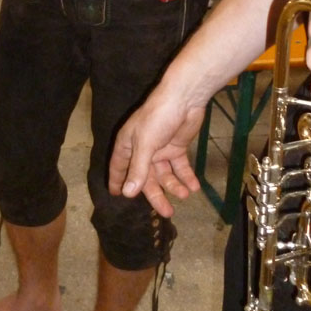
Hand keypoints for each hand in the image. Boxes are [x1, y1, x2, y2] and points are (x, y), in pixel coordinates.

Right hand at [108, 94, 206, 217]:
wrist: (185, 98)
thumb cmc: (158, 117)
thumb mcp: (145, 143)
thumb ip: (138, 169)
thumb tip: (127, 193)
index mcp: (128, 144)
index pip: (119, 167)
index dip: (118, 181)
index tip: (116, 196)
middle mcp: (142, 149)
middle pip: (146, 177)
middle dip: (156, 194)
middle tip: (167, 212)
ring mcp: (161, 149)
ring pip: (165, 174)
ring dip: (174, 186)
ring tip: (185, 195)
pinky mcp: (177, 148)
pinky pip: (180, 167)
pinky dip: (186, 177)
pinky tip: (194, 187)